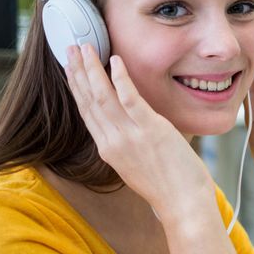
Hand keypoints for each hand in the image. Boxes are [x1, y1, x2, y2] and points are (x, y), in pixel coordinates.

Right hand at [64, 44, 213, 217]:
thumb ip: (130, 146)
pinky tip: (114, 61)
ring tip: (84, 48)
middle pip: (89, 100)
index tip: (70, 69)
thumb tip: (133, 129)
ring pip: (103, 96)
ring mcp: (130, 135)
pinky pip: (130, 99)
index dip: (76, 88)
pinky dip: (120, 79)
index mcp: (109, 150)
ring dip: (92, 69)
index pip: (87, 113)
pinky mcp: (151, 130)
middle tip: (70, 49)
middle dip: (78, 72)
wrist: (183, 206)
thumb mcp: (138, 166)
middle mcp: (113, 141)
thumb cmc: (168, 188)